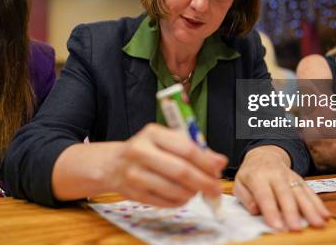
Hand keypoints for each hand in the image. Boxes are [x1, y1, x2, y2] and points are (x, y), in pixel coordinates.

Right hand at [108, 123, 226, 207]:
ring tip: (196, 189)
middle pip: (181, 171)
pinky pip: (165, 202)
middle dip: (204, 181)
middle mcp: (141, 151)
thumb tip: (219, 161)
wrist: (115, 163)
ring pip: (174, 189)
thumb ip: (194, 148)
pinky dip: (180, 201)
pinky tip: (182, 195)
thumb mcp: (167, 139)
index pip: (186, 148)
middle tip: (216, 187)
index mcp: (153, 133)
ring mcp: (135, 174)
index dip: (206, 162)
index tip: (219, 169)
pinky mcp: (134, 193)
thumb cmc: (147, 149)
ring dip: (192, 192)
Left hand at [234, 145, 329, 230]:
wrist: (263, 156)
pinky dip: (318, 203)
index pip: (265, 195)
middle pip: (285, 193)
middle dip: (292, 211)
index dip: (271, 211)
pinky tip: (324, 215)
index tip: (277, 226)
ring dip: (310, 208)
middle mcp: (275, 174)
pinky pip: (309, 190)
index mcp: (257, 176)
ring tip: (318, 223)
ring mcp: (290, 176)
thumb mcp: (239, 183)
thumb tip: (256, 210)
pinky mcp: (300, 178)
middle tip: (296, 228)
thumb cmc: (249, 174)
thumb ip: (245, 197)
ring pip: (301, 192)